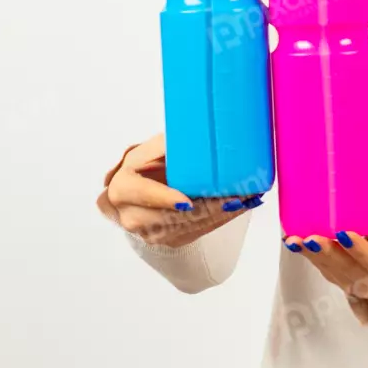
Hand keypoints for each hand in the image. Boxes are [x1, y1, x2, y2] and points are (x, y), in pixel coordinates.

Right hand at [95, 133, 263, 248]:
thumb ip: (164, 146)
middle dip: (206, 207)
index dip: (165, 198)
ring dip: (219, 213)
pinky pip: (198, 231)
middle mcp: (132, 215)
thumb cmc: (146, 168)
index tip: (187, 200)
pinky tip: (238, 206)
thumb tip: (195, 128)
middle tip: (233, 197)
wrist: (139, 198)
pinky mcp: (170, 240)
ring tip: (244, 198)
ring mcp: (150, 232)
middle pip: (171, 216)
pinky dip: (220, 218)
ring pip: (189, 226)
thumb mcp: (147, 152)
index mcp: (123, 188)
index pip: (143, 194)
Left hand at [285, 207, 367, 321]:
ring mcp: (355, 287)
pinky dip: (310, 257)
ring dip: (311, 255)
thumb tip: (357, 202)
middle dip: (326, 252)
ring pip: (332, 270)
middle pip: (347, 267)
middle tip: (310, 239)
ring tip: (294, 241)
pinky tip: (296, 244)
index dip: (357, 247)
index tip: (343, 234)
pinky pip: (325, 270)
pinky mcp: (343, 284)